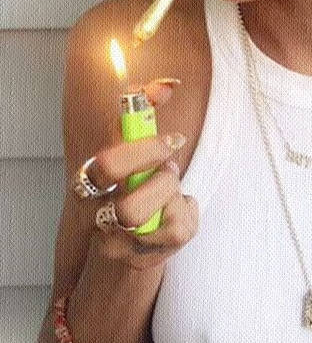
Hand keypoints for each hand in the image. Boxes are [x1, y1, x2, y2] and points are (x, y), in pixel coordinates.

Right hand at [88, 78, 198, 270]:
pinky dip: (189, 214)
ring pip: (159, 219)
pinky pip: (180, 230)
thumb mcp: (136, 151)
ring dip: (172, 197)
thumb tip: (167, 84)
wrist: (128, 249)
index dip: (144, 151)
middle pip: (130, 207)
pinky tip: (178, 212)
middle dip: (162, 184)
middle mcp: (97, 215)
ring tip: (171, 191)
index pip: (107, 166)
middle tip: (171, 168)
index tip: (173, 141)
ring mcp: (119, 241)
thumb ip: (144, 114)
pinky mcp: (143, 258)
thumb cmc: (135, 187)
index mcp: (91, 181)